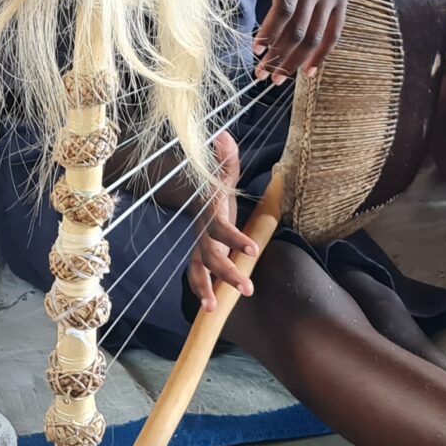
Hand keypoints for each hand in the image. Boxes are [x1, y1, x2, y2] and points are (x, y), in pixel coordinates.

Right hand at [186, 128, 258, 308]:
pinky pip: (197, 277)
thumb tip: (225, 136)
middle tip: (247, 289)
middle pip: (211, 256)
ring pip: (198, 271)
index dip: (235, 239)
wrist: (192, 195)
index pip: (222, 228)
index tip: (253, 250)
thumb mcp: (223, 172)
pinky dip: (202, 292)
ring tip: (214, 309)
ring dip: (205, 290)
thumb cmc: (215, 187)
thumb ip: (226, 158)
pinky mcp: (201, 258)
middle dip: (227, 273)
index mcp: (212, 214)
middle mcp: (203, 233)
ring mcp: (200, 247)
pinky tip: (212, 308)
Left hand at [244, 0, 361, 80]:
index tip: (255, 49)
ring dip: (296, 61)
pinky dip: (322, 54)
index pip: (283, 10)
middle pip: (298, 30)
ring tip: (278, 79)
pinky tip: (309, 72)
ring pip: (314, 37)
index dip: (269, 33)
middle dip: (278, 56)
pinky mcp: (342, 0)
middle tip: (261, 74)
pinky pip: (334, 33)